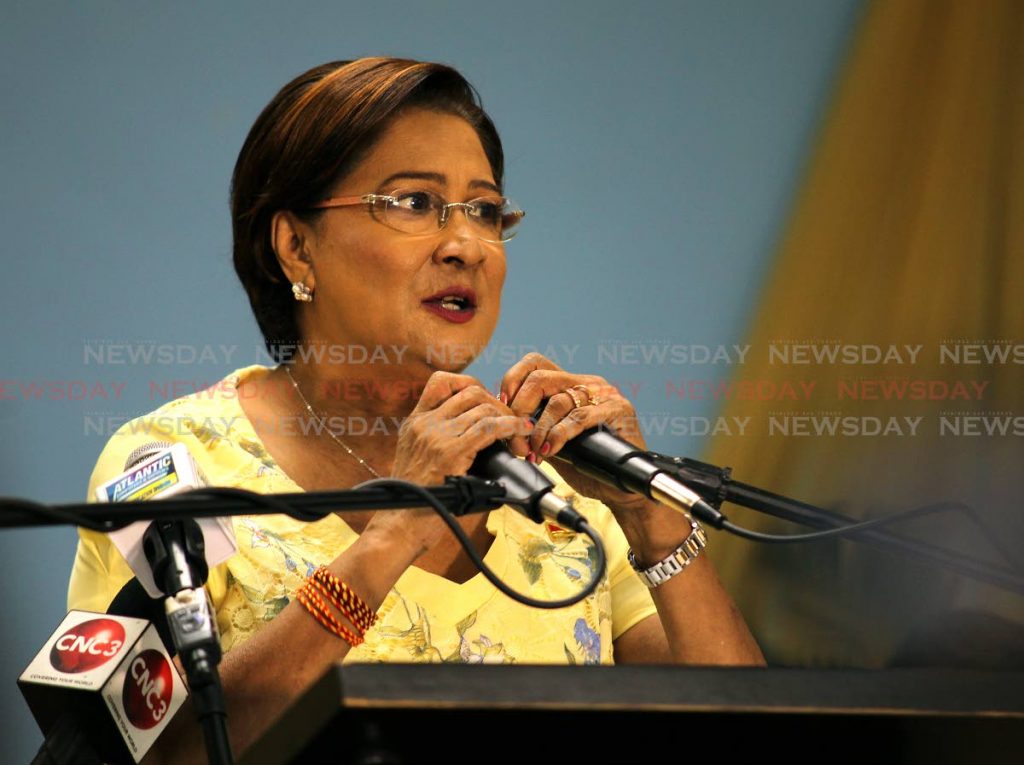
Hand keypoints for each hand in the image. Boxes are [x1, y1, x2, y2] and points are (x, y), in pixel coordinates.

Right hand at [365, 371, 531, 557]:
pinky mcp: (449, 452)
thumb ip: (441, 443)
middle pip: (471, 391)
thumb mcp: (420, 462)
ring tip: (520, 436)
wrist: (399, 525)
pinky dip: (512, 426)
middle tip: (512, 423)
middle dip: (498, 404)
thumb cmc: (417, 501)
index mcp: (414, 423)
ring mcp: (435, 435)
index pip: (442, 382)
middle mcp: (423, 423)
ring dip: (509, 418)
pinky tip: (522, 432)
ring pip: (483, 407)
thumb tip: (480, 438)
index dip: (472, 385)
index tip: (489, 403)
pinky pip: (489, 427)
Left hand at [500, 353, 651, 514]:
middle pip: (540, 378)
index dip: (513, 380)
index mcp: (571, 384)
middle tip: (515, 435)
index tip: (503, 406)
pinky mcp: (619, 409)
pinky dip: (559, 435)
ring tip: (534, 451)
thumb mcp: (552, 442)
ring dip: (538, 431)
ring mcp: (605, 395)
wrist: (621, 489)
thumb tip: (503, 423)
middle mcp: (588, 384)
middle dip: (520, 408)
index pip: (535, 363)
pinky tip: (551, 450)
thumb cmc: (588, 466)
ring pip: (557, 401)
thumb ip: (533, 427)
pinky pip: (579, 417)